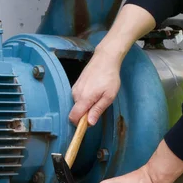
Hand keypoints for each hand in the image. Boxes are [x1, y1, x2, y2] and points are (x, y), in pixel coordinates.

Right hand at [68, 4, 156, 125]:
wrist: (105, 59)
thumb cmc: (109, 77)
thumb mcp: (108, 96)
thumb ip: (97, 110)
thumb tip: (89, 123)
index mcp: (83, 98)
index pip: (73, 117)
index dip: (79, 124)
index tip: (89, 124)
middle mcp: (75, 94)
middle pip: (76, 112)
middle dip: (85, 114)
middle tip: (99, 106)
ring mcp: (74, 89)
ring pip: (77, 105)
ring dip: (86, 106)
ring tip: (99, 97)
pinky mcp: (75, 85)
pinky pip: (78, 98)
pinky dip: (85, 99)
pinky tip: (95, 92)